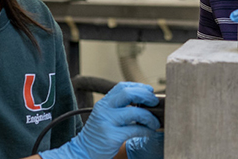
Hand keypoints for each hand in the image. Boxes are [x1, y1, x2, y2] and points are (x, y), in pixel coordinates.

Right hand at [41, 82, 160, 158]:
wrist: (83, 151)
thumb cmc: (98, 134)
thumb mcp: (104, 116)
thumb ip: (118, 107)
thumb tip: (143, 101)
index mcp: (103, 103)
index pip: (122, 86)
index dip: (138, 86)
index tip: (149, 90)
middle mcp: (104, 109)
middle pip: (128, 94)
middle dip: (146, 96)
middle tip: (155, 102)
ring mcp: (107, 122)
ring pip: (135, 112)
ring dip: (149, 117)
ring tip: (155, 122)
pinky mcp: (112, 136)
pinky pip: (135, 129)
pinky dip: (146, 130)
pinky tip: (149, 132)